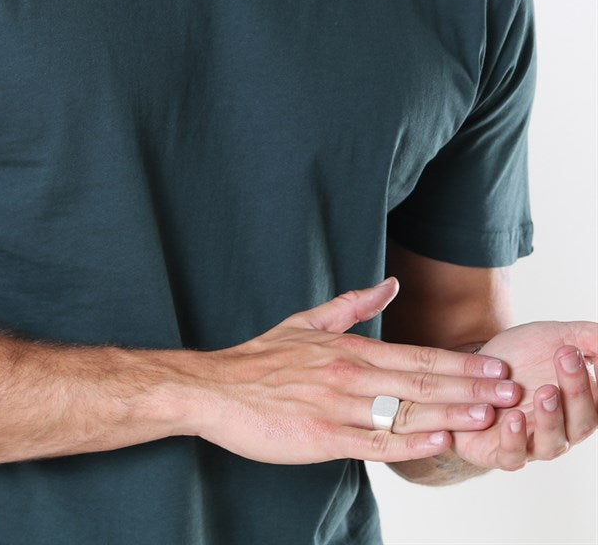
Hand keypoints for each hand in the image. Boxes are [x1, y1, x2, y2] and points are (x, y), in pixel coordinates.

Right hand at [191, 278, 520, 464]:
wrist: (215, 389)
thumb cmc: (261, 360)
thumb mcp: (307, 322)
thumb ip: (353, 305)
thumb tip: (391, 283)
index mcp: (349, 348)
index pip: (417, 356)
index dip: (460, 363)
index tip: (495, 367)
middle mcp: (349, 375)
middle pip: (421, 382)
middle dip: (470, 387)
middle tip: (511, 390)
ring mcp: (337, 407)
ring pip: (404, 412)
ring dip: (451, 413)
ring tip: (490, 416)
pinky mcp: (322, 438)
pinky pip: (374, 441)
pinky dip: (409, 441)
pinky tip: (437, 440)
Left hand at [451, 320, 597, 469]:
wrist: (474, 369)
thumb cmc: (523, 355)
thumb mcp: (556, 337)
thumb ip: (589, 338)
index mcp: (580, 404)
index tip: (592, 357)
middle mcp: (562, 429)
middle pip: (581, 421)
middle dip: (577, 389)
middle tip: (566, 357)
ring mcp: (533, 443)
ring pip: (551, 444)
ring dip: (551, 419)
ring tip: (546, 392)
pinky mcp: (499, 452)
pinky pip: (512, 457)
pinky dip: (515, 441)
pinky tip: (513, 417)